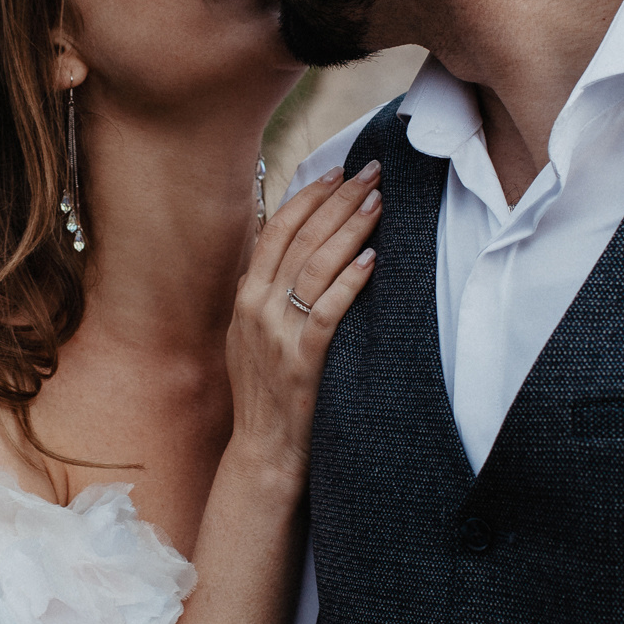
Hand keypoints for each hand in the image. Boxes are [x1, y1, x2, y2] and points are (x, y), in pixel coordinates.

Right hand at [225, 160, 381, 483]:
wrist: (262, 452)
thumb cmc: (264, 394)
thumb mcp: (248, 337)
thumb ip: (261, 295)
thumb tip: (280, 254)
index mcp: (245, 297)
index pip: (276, 231)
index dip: (308, 197)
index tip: (338, 172)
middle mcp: (256, 309)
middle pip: (300, 239)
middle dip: (338, 200)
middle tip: (372, 172)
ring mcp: (278, 335)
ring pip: (315, 267)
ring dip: (350, 229)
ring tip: (378, 203)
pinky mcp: (302, 361)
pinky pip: (327, 311)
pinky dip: (349, 282)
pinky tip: (371, 260)